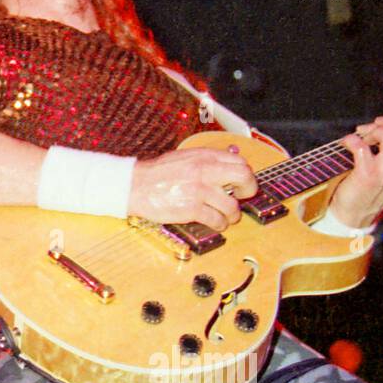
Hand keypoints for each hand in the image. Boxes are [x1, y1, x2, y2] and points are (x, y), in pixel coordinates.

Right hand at [128, 147, 257, 230]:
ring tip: (227, 217)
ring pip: (232, 205)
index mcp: (203, 156)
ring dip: (233, 214)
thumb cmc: (157, 173)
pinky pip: (217, 220)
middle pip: (244, 178)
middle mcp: (204, 171)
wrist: (134, 185)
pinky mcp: (191, 209)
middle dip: (248, 190)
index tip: (242, 183)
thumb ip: (207, 160)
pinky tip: (216, 224)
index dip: (246, 175)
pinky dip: (220, 225)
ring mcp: (199, 190)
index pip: (239, 162)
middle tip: (242, 197)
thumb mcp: (184, 157)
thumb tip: (230, 163)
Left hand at [330, 114, 382, 229]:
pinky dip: (352, 140)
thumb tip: (376, 129)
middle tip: (374, 125)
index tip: (379, 125)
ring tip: (360, 136)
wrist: (352, 218)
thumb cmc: (364, 193)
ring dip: (373, 131)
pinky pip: (362, 148)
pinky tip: (346, 143)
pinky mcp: (367, 177)